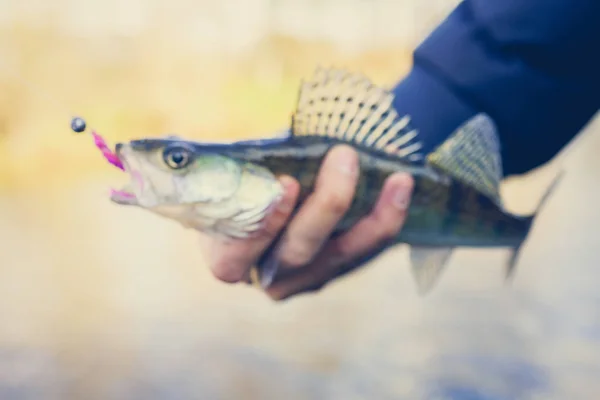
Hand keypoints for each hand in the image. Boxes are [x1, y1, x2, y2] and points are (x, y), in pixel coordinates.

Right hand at [202, 145, 413, 300]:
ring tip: (397, 178)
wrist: (273, 188)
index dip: (261, 226)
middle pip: (298, 253)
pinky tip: (401, 188)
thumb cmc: (246, 177)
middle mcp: (265, 276)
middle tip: (344, 155)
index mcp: (226, 256)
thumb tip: (280, 142)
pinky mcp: (336, 270)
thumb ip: (249, 164)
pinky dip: (386, 220)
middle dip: (327, 204)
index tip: (288, 182)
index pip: (234, 257)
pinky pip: (365, 253)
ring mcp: (304, 279)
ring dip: (372, 217)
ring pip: (340, 256)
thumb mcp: (239, 170)